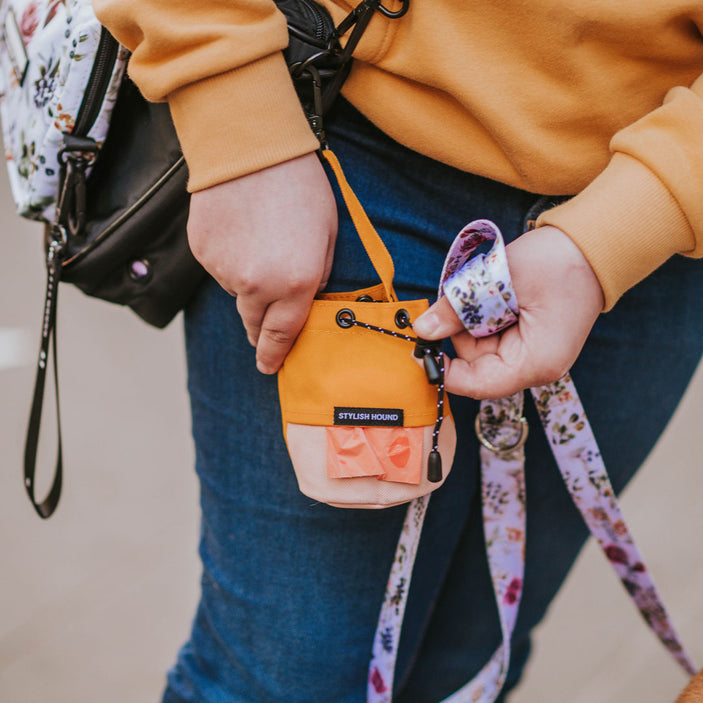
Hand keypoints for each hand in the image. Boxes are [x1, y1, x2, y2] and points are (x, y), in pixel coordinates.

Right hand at [187, 152, 337, 373]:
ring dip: (248, 283)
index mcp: (296, 283)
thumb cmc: (300, 186)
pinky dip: (230, 260)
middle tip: (268, 314)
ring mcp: (224, 270)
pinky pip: (218, 269)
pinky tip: (241, 231)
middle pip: (254, 324)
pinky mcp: (202, 252)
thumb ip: (315, 278)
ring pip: (237, 293)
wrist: (251, 145)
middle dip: (262, 325)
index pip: (282, 335)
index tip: (270, 368)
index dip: (274, 356)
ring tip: (261, 242)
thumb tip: (301, 304)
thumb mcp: (327, 235)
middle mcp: (257, 285)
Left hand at [412, 226, 604, 398]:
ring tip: (486, 288)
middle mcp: (533, 366)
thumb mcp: (500, 278)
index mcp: (535, 363)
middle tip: (462, 297)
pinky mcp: (525, 340)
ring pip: (478, 348)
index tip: (420, 347)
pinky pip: (489, 335)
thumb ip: (458, 307)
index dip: (445, 369)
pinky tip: (492, 294)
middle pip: (474, 364)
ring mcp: (530, 354)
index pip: (477, 384)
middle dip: (459, 333)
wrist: (593, 247)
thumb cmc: (558, 262)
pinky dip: (481, 316)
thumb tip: (422, 330)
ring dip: (470, 320)